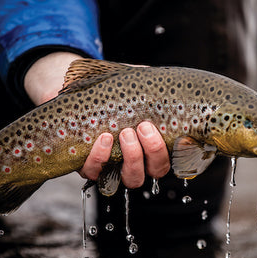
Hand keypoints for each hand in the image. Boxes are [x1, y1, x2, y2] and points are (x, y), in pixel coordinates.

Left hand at [24, 52, 170, 186]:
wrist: (73, 90)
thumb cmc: (110, 90)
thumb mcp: (133, 83)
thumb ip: (150, 83)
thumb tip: (165, 79)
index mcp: (154, 143)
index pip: (177, 158)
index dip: (183, 153)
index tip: (182, 137)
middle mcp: (139, 160)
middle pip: (157, 170)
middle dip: (154, 151)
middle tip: (144, 127)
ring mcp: (115, 167)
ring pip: (133, 178)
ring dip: (133, 158)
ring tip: (126, 133)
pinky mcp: (89, 167)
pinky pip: (97, 172)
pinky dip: (101, 156)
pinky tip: (103, 137)